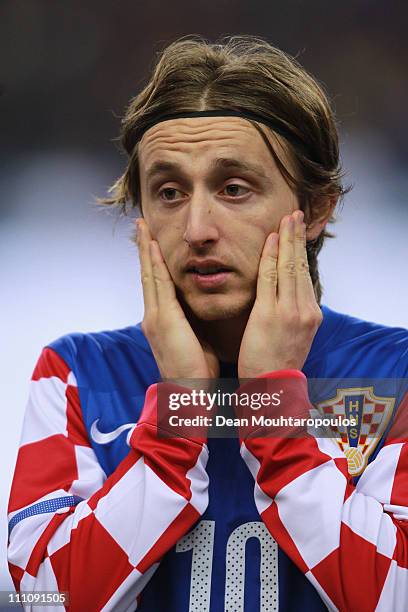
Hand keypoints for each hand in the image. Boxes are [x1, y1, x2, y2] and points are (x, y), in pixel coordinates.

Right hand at [137, 219, 218, 381]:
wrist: (187, 393)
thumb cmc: (196, 372)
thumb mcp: (196, 340)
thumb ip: (194, 323)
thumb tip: (201, 311)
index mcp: (162, 321)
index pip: (157, 284)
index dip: (154, 262)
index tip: (153, 242)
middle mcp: (154, 315)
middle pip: (148, 274)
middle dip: (145, 249)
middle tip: (142, 225)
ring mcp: (155, 316)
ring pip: (150, 274)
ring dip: (147, 249)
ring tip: (143, 227)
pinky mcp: (162, 319)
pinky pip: (158, 284)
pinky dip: (154, 263)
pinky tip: (153, 246)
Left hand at [238, 210, 321, 379]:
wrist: (272, 389)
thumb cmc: (277, 364)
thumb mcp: (293, 336)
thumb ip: (292, 313)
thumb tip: (287, 296)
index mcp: (311, 314)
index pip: (304, 274)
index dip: (299, 251)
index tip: (296, 233)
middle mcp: (305, 310)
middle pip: (300, 265)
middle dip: (297, 237)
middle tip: (294, 214)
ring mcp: (290, 311)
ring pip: (288, 266)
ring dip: (287, 239)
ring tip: (286, 218)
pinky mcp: (271, 314)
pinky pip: (270, 278)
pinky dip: (271, 256)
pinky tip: (271, 239)